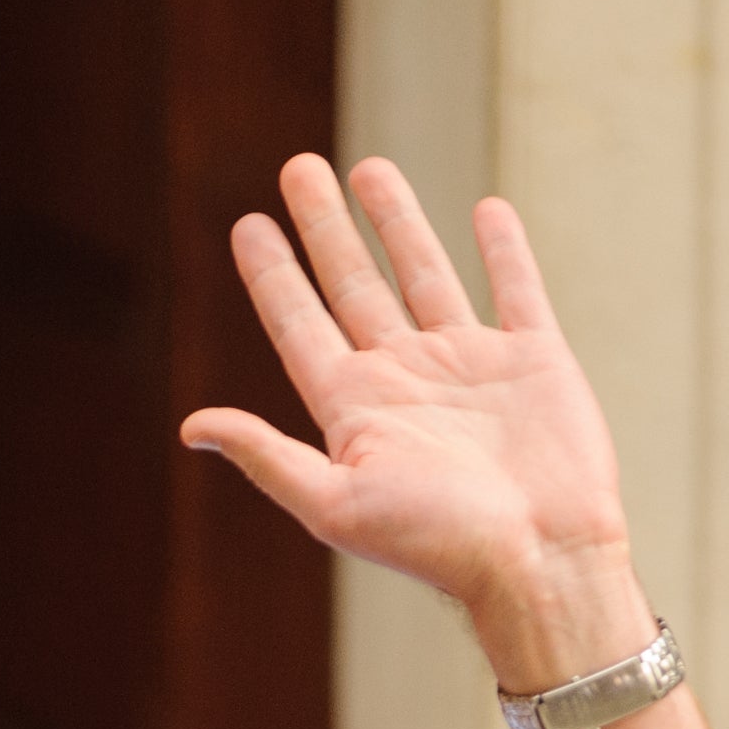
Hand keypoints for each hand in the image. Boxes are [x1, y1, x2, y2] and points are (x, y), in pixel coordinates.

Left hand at [182, 153, 654, 686]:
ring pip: (424, 274)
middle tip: (296, 168)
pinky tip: (485, 211)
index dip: (272, 275)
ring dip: (397, 222)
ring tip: (367, 169)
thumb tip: (191, 427)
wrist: (537, 560)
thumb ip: (267, 458)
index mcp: (353, 410)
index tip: (246, 224)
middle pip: (352, 286)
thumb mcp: (335, 503)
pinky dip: (503, 250)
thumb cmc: (435, 544)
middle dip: (324, 227)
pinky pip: (515, 289)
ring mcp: (469, 365)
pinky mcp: (535, 360)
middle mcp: (404, 379)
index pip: (299, 325)